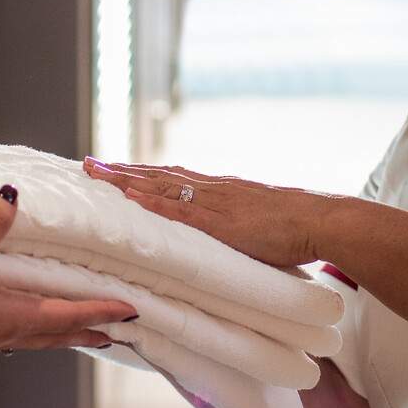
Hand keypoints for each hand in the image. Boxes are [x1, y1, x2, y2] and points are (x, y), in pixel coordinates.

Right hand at [0, 186, 139, 374]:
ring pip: (38, 337)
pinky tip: (18, 324)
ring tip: (78, 330)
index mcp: (16, 318)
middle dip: (90, 331)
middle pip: (60, 334)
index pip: (72, 314)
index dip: (103, 311)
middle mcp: (7, 333)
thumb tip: (11, 196)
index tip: (133, 312)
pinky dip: (32, 330)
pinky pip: (12, 335)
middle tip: (118, 333)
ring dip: (63, 333)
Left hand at [82, 157, 337, 268]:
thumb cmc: (296, 229)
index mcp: (221, 191)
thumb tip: (230, 242)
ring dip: (125, 179)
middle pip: (158, 176)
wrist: (320, 220)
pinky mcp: (220, 220)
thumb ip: (238, 232)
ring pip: (160, 185)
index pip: (173, 179)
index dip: (142, 175)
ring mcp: (215, 202)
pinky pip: (179, 208)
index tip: (115, 171)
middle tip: (88, 164)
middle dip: (122, 170)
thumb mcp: (258, 226)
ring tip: (95, 173)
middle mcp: (213, 189)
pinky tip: (129, 195)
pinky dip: (151, 200)